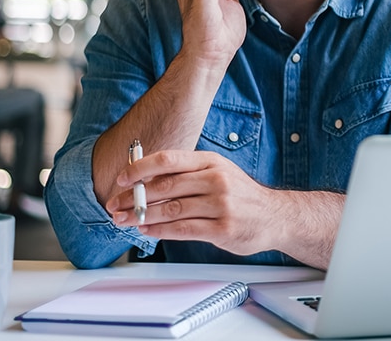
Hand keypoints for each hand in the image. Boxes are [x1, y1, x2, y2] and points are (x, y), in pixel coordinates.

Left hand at [108, 149, 279, 256]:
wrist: (274, 216)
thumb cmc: (240, 195)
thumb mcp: (218, 173)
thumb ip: (187, 175)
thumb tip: (146, 180)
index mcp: (211, 162)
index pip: (169, 160)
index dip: (140, 168)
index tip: (121, 179)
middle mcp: (216, 180)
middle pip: (165, 186)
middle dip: (134, 197)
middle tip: (115, 205)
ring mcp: (221, 204)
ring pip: (170, 210)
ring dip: (142, 217)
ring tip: (125, 220)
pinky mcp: (222, 228)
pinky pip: (183, 229)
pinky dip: (160, 231)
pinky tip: (147, 231)